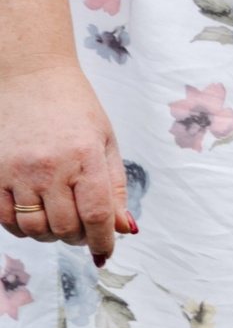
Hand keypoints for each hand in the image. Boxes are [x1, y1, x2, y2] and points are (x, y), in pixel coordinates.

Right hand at [0, 61, 129, 262]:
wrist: (30, 75)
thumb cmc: (74, 109)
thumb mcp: (105, 144)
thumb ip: (115, 189)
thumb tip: (125, 229)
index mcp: (84, 157)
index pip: (96, 216)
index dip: (103, 241)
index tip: (104, 252)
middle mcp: (49, 165)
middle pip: (64, 227)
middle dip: (77, 238)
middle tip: (80, 230)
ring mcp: (15, 168)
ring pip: (32, 227)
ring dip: (48, 235)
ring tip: (56, 222)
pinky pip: (3, 216)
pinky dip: (19, 226)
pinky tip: (30, 215)